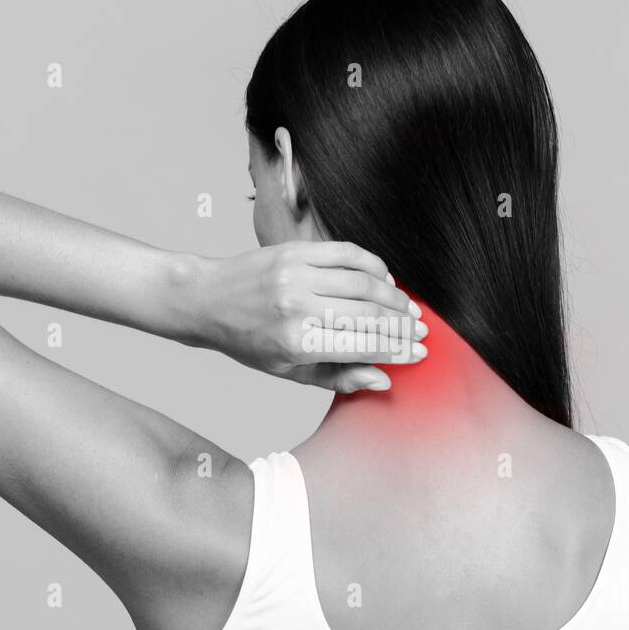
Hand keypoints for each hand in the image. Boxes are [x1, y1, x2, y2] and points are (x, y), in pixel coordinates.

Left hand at [195, 241, 427, 391]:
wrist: (206, 300)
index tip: (418, 351)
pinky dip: (374, 265)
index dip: (397, 350)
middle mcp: (297, 306)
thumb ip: (338, 378)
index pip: (364, 345)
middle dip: (403, 326)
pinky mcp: (296, 250)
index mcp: (296, 342)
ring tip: (408, 309)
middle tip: (421, 331)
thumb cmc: (249, 342)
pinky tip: (385, 279)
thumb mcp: (289, 371)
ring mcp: (297, 273)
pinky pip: (348, 253)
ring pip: (365, 282)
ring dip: (394, 297)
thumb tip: (382, 379)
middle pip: (370, 314)